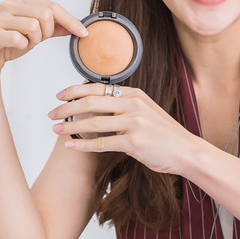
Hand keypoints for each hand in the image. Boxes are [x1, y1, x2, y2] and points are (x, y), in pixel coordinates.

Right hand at [0, 0, 87, 82]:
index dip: (70, 20)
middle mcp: (8, 5)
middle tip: (38, 39)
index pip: (53, 6)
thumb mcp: (38, 33)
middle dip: (48, 31)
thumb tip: (78, 26)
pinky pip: (17, 38)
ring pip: (33, 26)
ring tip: (25, 42)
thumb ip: (56, 27)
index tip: (84, 33)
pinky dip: (23, 46)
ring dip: (35, 40)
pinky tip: (17, 46)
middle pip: (45, 14)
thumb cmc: (11, 43)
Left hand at [48, 83, 197, 174]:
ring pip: (93, 123)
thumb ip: (125, 106)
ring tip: (56, 130)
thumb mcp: (146, 112)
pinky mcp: (134, 142)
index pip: (97, 87)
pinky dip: (83, 145)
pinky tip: (70, 147)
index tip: (59, 97)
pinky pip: (102, 143)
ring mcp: (134, 123)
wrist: (187, 151)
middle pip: (91, 102)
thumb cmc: (165, 135)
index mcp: (134, 94)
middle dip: (66, 108)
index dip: (74, 91)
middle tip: (52, 114)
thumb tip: (97, 105)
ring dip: (70, 126)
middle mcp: (134, 105)